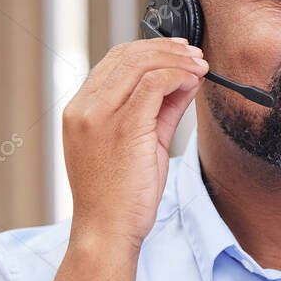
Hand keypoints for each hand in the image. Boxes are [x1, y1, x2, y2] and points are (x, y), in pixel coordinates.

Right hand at [61, 37, 208, 252]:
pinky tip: (193, 82)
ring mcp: (99, 116)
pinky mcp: (122, 127)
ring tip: (200, 67)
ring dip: (176, 60)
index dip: (151, 50)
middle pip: (126, 56)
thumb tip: (182, 82)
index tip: (179, 54)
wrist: (108, 230)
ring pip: (140, 65)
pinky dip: (177, 77)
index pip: (114, 62)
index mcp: (80, 110)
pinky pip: (153, 85)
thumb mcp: (140, 143)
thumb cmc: (121, 195)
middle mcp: (84, 108)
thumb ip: (159, 110)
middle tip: (195, 55)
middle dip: (167, 50)